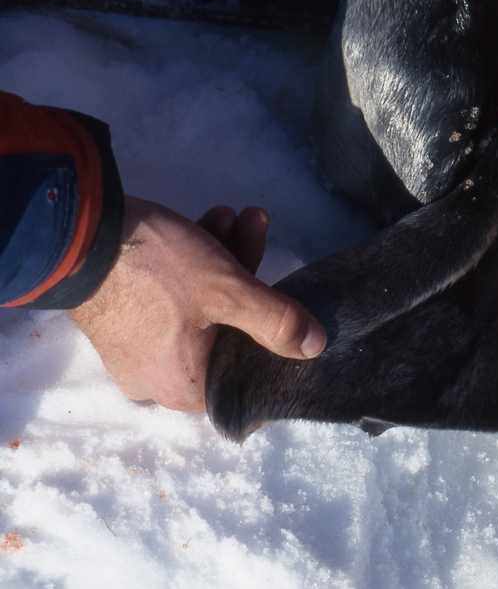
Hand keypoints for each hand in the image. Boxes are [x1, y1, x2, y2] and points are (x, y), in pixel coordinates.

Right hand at [68, 196, 325, 411]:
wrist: (75, 231)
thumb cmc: (156, 272)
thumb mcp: (230, 292)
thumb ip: (277, 322)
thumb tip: (315, 347)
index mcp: (184, 387)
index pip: (245, 376)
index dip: (273, 342)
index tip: (290, 306)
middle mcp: (157, 377)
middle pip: (226, 330)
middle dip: (248, 273)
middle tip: (258, 227)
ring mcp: (137, 345)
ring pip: (201, 305)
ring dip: (226, 256)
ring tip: (242, 215)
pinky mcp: (125, 313)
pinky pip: (172, 295)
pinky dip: (196, 260)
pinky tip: (214, 217)